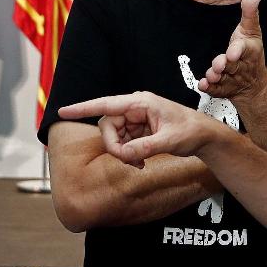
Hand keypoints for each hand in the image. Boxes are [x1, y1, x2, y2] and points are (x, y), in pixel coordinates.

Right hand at [57, 91, 225, 165]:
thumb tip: (124, 155)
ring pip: (113, 136)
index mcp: (141, 102)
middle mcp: (135, 108)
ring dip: (121, 152)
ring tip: (138, 164)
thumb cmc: (191, 131)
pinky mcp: (138, 130)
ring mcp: (135, 119)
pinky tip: (139, 162)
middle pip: (107, 126)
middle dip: (113, 146)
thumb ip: (145, 148)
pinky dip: (127, 154)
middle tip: (128, 161)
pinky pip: (122, 142)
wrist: (204, 136)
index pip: (106, 104)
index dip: (82, 108)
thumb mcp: (169, 141)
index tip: (63, 111)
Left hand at [199, 0, 266, 101]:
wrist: (254, 84)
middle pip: (232, 65)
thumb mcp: (252, 31)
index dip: (238, 51)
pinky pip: (216, 90)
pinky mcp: (222, 89)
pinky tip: (203, 84)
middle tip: (219, 64)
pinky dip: (209, 88)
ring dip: (216, 77)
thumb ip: (250, 13)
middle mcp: (240, 66)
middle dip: (225, 64)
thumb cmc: (250, 52)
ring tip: (211, 74)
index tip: (232, 52)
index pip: (244, 50)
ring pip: (224, 79)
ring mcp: (231, 79)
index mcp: (249, 51)